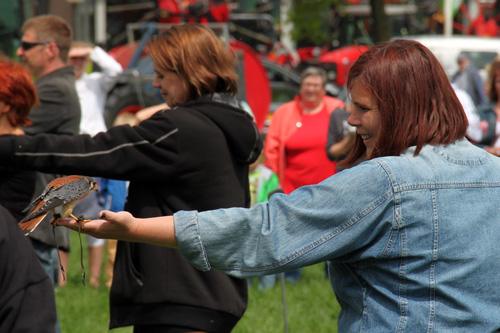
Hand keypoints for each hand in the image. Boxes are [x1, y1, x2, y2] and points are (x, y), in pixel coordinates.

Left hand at [57, 211, 177, 246]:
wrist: (133, 231)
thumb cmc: (126, 223)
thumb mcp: (120, 217)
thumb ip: (110, 215)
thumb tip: (101, 214)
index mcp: (97, 227)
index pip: (78, 225)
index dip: (67, 223)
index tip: (56, 221)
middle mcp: (95, 231)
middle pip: (76, 228)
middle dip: (64, 224)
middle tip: (53, 221)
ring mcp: (97, 232)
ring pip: (80, 228)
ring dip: (70, 225)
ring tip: (60, 221)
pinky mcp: (100, 230)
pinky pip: (85, 228)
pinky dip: (78, 224)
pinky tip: (76, 221)